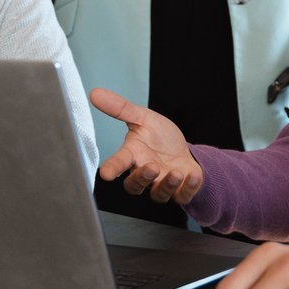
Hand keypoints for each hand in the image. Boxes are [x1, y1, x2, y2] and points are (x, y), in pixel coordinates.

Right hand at [90, 88, 202, 203]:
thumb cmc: (159, 137)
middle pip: (135, 185)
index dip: (112, 168)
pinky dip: (189, 187)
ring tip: (175, 172)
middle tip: (151, 167)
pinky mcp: (180, 190)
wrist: (183, 151)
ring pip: (158, 194)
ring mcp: (161, 184)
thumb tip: (95, 93)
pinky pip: (183, 195)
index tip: (106, 173)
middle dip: (142, 178)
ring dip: (166, 185)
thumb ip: (120, 108)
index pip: (118, 162)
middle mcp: (144, 173)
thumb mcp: (143, 117)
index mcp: (133, 155)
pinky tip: (193, 176)